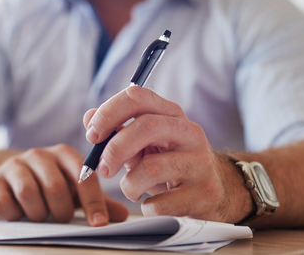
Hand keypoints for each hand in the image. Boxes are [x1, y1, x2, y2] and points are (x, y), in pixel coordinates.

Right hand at [0, 143, 129, 225]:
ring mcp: (14, 165)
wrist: (7, 174)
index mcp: (64, 154)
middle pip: (55, 188)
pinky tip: (18, 213)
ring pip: (29, 194)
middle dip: (61, 212)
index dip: (93, 202)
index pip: (83, 176)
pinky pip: (5, 203)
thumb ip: (98, 201)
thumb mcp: (74, 189)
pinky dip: (14, 215)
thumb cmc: (48, 182)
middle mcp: (39, 155)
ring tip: (41, 215)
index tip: (98, 224)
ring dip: (38, 214)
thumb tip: (123, 216)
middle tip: (61, 217)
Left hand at [83, 86, 250, 222]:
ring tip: (130, 189)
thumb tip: (89, 117)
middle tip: (102, 169)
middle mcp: (189, 132)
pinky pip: (163, 202)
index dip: (108, 113)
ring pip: (152, 168)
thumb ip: (116, 128)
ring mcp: (201, 162)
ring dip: (129, 184)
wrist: (215, 191)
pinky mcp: (205, 193)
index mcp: (171, 113)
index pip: (137, 96)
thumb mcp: (144, 143)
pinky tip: (150, 205)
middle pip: (146, 127)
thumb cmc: (169, 163)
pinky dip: (147, 207)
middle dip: (114, 149)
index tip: (92, 135)